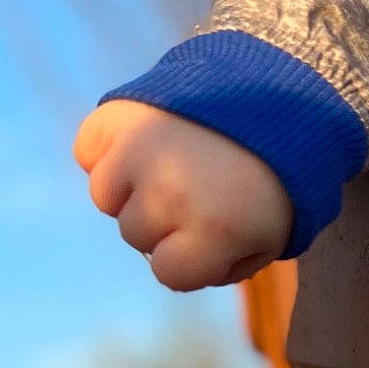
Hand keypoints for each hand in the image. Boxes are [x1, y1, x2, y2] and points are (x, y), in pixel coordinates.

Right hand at [74, 100, 293, 290]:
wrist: (280, 93)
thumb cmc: (277, 176)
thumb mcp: (271, 235)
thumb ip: (223, 267)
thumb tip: (171, 267)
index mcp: (215, 230)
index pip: (169, 274)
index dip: (193, 258)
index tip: (216, 233)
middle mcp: (170, 194)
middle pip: (135, 235)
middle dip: (165, 221)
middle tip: (202, 187)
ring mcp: (138, 151)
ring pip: (106, 197)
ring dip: (133, 186)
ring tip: (177, 160)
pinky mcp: (117, 115)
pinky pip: (88, 152)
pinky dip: (107, 150)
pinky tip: (150, 140)